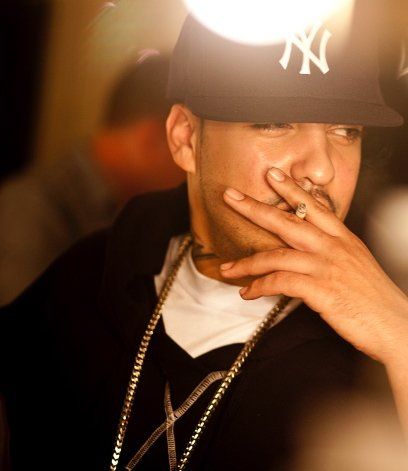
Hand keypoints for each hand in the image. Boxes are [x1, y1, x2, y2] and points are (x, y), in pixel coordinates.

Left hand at [221, 168, 407, 366]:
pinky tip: (248, 292)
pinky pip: (280, 282)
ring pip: (276, 255)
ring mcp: (327, 267)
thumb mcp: (356, 266)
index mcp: (343, 239)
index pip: (313, 206)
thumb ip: (332, 254)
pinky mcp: (322, 290)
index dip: (291, 189)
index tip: (272, 174)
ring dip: (247, 263)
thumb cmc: (375, 300)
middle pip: (288, 221)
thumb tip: (307, 253)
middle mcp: (334, 247)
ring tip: (227, 268)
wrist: (397, 327)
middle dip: (255, 207)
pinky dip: (260, 287)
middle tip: (231, 196)